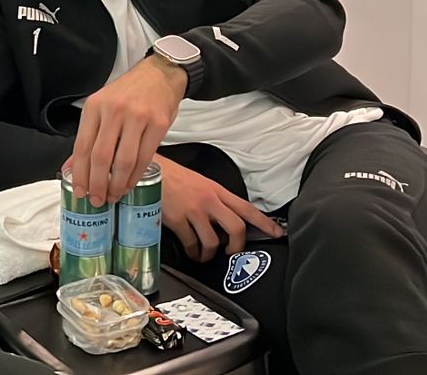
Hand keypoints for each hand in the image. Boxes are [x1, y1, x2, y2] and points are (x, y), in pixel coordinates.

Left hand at [69, 54, 186, 205]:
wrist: (160, 74)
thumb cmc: (128, 93)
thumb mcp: (101, 106)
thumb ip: (89, 135)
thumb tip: (72, 168)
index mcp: (95, 106)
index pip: (82, 147)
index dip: (80, 174)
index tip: (80, 192)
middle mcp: (114, 111)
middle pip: (101, 157)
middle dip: (97, 184)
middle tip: (97, 200)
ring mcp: (137, 117)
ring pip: (123, 161)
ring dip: (117, 185)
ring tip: (114, 195)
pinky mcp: (158, 124)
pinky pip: (144, 158)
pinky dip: (135, 176)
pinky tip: (129, 184)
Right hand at [157, 154, 281, 262]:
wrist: (148, 170)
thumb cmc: (173, 177)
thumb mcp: (200, 183)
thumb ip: (214, 200)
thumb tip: (224, 220)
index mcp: (217, 190)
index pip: (247, 208)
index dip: (265, 223)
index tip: (277, 233)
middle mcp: (209, 200)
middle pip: (236, 228)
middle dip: (237, 246)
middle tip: (232, 253)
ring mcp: (193, 211)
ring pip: (213, 241)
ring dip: (210, 254)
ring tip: (204, 255)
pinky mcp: (177, 219)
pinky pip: (191, 244)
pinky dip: (193, 253)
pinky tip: (191, 252)